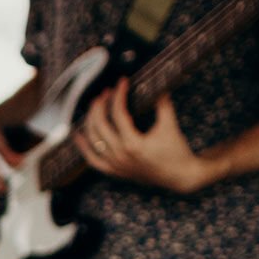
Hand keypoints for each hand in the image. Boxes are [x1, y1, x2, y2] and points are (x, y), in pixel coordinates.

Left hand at [76, 79, 219, 193]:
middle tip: (105, 92)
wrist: (180, 177)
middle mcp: (120, 155)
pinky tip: (78, 135)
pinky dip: (83, 147)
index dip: (119, 95)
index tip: (122, 82)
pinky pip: (92, 160)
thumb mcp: (170, 125)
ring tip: (95, 106)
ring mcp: (115, 165)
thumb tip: (156, 84)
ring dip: (91, 120)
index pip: (118, 114)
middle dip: (100, 105)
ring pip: (93, 140)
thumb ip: (162, 104)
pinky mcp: (114, 171)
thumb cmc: (176, 150)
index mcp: (133, 144)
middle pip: (100, 125)